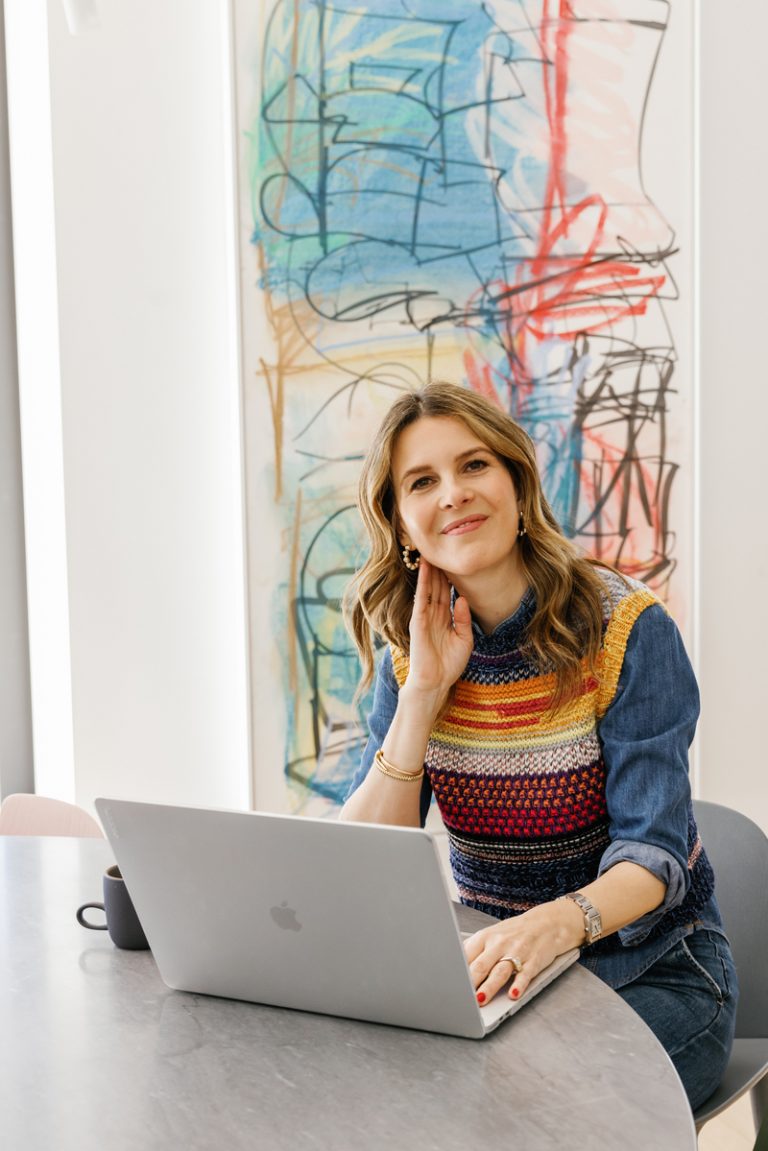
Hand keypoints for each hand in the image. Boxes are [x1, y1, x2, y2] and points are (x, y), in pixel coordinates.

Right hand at [404, 559, 472, 699]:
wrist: (435, 682)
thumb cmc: (449, 664)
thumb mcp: (465, 640)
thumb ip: (464, 619)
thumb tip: (462, 598)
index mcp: (445, 619)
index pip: (447, 592)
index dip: (449, 577)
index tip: (453, 560)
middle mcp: (434, 615)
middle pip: (437, 586)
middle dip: (439, 568)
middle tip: (441, 547)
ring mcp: (425, 616)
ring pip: (429, 587)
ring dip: (430, 570)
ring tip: (431, 551)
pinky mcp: (418, 621)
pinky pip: (421, 597)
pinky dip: (423, 582)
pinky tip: (424, 568)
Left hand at [463, 903, 571, 1004]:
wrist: (547, 922)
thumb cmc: (515, 932)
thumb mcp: (491, 936)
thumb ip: (474, 951)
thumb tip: (453, 967)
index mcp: (485, 937)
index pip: (466, 955)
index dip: (456, 971)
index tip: (449, 985)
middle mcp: (499, 943)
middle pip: (481, 965)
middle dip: (470, 982)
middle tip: (461, 996)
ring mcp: (517, 952)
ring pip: (500, 971)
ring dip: (490, 987)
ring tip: (481, 1000)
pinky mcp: (534, 960)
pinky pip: (525, 974)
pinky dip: (519, 985)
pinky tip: (513, 995)